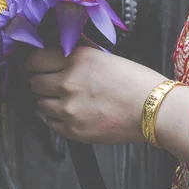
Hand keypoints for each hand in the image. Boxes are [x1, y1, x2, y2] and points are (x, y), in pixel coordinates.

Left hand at [27, 46, 166, 143]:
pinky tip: (75, 115)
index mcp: (77, 59)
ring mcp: (69, 108)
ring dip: (49, 102)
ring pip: (40, 104)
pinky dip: (58, 120)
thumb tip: (58, 59)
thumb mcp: (105, 58)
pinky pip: (51, 124)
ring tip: (68, 102)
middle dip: (41, 83)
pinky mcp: (74, 130)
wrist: (155, 109)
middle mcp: (68, 81)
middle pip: (34, 83)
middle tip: (52, 85)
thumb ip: (78, 58)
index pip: (35, 59)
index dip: (36, 64)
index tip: (39, 67)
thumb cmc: (137, 83)